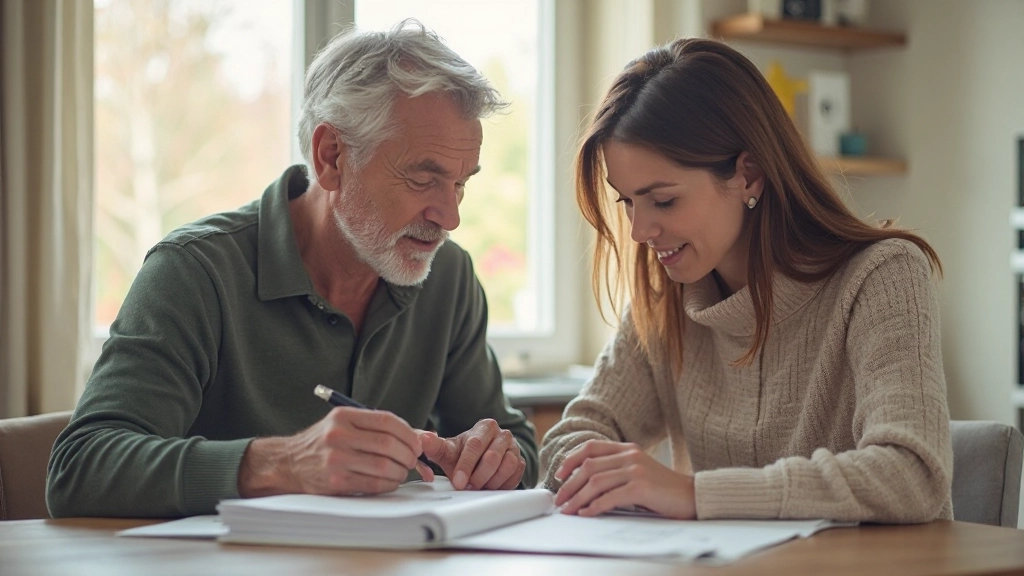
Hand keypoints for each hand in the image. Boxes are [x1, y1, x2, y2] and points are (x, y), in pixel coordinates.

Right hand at [238, 407, 433, 496]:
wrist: (288, 462)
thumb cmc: (324, 443)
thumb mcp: (344, 424)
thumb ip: (376, 427)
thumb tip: (419, 435)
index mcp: (344, 416)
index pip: (387, 421)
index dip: (409, 433)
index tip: (416, 442)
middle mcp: (339, 435)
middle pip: (388, 444)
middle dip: (408, 454)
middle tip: (412, 460)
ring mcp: (336, 459)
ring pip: (384, 466)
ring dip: (400, 471)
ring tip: (401, 471)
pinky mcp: (336, 481)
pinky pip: (373, 484)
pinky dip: (389, 484)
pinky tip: (389, 481)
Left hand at [420, 419, 524, 489]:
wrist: (482, 459)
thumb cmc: (464, 455)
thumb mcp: (448, 450)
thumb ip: (435, 445)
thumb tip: (423, 439)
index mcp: (485, 427)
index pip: (475, 445)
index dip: (465, 465)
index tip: (458, 481)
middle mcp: (502, 434)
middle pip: (492, 457)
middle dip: (478, 476)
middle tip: (468, 487)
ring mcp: (514, 448)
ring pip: (506, 466)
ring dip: (490, 481)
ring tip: (478, 487)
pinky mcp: (521, 462)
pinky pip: (515, 475)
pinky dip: (502, 485)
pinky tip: (490, 487)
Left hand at [553, 440, 695, 518]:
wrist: (692, 496)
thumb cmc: (663, 490)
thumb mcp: (638, 471)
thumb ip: (616, 470)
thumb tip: (584, 484)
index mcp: (628, 449)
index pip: (591, 447)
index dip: (571, 459)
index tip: (559, 475)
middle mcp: (630, 455)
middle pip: (588, 466)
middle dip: (569, 484)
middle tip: (559, 499)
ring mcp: (636, 470)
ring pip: (595, 481)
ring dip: (577, 498)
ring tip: (568, 510)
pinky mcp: (641, 487)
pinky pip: (610, 497)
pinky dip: (594, 506)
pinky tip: (586, 513)